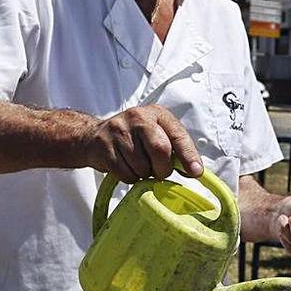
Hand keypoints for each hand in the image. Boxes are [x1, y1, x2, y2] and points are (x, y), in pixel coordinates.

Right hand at [85, 105, 201, 183]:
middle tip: (160, 172)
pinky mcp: (104, 146)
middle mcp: (138, 117)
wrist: (95, 136)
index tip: (196, 172)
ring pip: (142, 166)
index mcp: (157, 113)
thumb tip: (195, 171)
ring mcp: (119, 130)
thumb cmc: (134, 138)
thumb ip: (175, 148)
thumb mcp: (157, 134)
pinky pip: (125, 173)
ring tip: (138, 165)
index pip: (178, 135)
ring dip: (144, 174)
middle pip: (160, 150)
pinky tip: (125, 166)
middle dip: (163, 169)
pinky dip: (130, 177)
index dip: (189, 156)